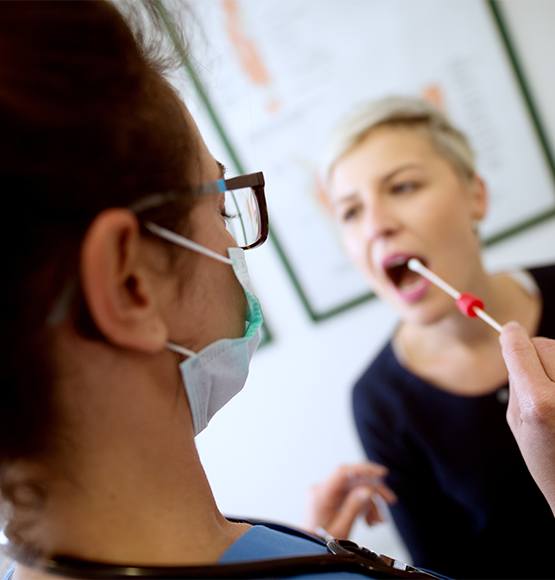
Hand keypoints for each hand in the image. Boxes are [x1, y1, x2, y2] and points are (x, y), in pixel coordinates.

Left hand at [305, 462, 396, 538]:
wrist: (308, 550)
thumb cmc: (319, 542)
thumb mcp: (340, 528)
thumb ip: (354, 507)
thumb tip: (368, 490)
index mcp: (321, 493)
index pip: (343, 472)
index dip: (363, 469)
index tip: (381, 473)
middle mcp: (322, 489)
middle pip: (352, 480)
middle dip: (373, 490)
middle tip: (389, 499)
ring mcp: (326, 493)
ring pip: (355, 488)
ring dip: (370, 502)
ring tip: (377, 520)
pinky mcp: (331, 499)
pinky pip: (351, 495)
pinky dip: (363, 506)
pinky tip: (369, 520)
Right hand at [499, 321, 554, 515]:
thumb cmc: (547, 459)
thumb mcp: (517, 422)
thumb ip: (517, 381)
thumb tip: (515, 344)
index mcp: (539, 403)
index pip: (521, 349)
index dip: (511, 337)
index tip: (509, 332)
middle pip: (546, 345)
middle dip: (535, 353)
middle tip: (535, 378)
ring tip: (554, 393)